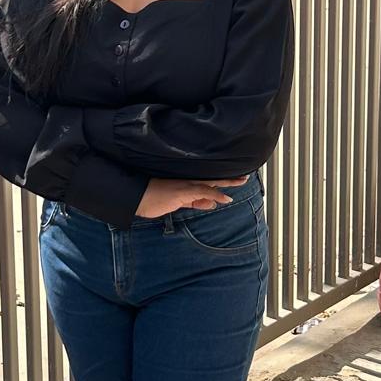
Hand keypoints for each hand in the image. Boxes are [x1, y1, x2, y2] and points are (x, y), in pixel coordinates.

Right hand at [135, 175, 249, 218]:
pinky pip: (202, 192)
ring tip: (241, 181)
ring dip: (227, 183)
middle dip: (229, 179)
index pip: (207, 181)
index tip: (234, 178)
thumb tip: (212, 204)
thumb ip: (194, 202)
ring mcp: (185, 185)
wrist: (136, 196)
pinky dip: (215, 195)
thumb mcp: (178, 202)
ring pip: (211, 183)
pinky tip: (226, 198)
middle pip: (213, 179)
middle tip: (244, 176)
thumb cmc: (152, 198)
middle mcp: (187, 181)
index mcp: (186, 183)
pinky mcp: (182, 191)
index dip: (221, 180)